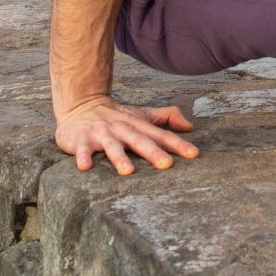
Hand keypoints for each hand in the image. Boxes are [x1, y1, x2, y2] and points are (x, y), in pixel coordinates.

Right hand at [54, 96, 199, 174]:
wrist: (81, 104)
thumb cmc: (116, 116)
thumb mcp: (142, 115)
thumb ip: (166, 118)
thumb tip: (190, 126)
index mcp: (138, 125)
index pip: (161, 135)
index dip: (178, 144)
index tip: (194, 154)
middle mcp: (122, 129)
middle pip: (139, 141)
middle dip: (153, 152)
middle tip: (167, 164)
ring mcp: (102, 134)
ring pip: (112, 146)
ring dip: (119, 158)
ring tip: (128, 171)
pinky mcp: (81, 140)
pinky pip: (82, 149)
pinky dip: (83, 157)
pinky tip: (85, 166)